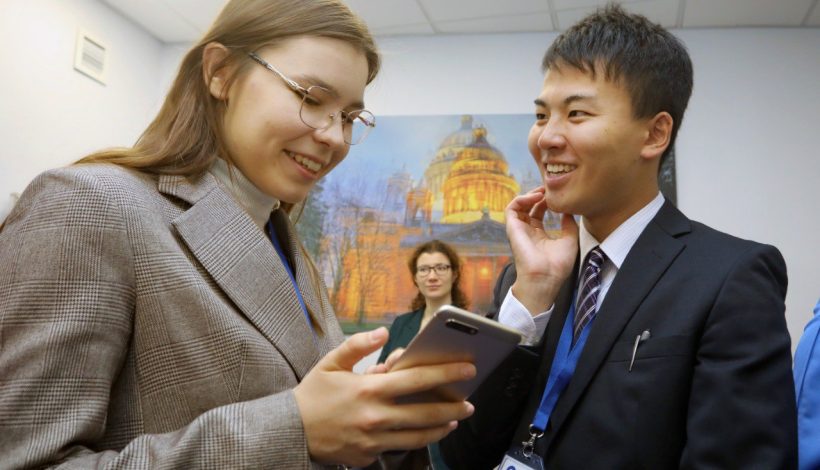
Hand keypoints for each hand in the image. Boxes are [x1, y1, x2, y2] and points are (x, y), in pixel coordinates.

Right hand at [294, 328, 475, 466]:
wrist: (290, 431)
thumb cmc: (313, 394)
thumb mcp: (330, 363)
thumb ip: (358, 345)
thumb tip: (384, 332)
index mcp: (368, 389)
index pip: (417, 379)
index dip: (446, 373)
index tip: (467, 368)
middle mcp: (375, 416)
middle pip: (425, 413)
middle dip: (453, 407)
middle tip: (470, 403)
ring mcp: (373, 440)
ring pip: (417, 436)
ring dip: (440, 428)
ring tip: (454, 420)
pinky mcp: (368, 456)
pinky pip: (399, 447)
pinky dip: (416, 440)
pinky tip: (427, 433)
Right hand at [505, 187, 578, 313]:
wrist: (545, 277)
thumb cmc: (557, 265)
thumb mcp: (569, 241)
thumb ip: (569, 225)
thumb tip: (569, 212)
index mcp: (539, 235)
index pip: (539, 212)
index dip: (547, 201)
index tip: (558, 194)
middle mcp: (528, 231)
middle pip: (528, 206)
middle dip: (538, 194)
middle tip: (550, 188)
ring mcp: (519, 230)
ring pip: (518, 206)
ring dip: (529, 195)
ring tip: (542, 192)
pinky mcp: (512, 228)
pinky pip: (511, 208)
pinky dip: (521, 199)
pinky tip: (535, 197)